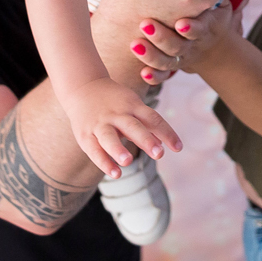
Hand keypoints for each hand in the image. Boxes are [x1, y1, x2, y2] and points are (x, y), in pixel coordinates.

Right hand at [61, 77, 182, 176]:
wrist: (82, 87)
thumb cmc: (114, 101)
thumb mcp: (132, 106)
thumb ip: (147, 125)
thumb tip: (163, 144)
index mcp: (132, 106)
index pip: (152, 118)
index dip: (166, 132)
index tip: (178, 148)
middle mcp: (117, 114)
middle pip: (132, 126)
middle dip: (145, 140)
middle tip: (159, 154)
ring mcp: (100, 124)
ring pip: (109, 137)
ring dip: (118, 149)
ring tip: (128, 161)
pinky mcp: (86, 135)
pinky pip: (94, 150)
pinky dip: (104, 162)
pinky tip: (115, 174)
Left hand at [133, 0, 244, 81]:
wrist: (213, 43)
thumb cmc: (208, 10)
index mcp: (206, 26)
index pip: (200, 28)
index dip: (193, 28)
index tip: (181, 23)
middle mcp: (193, 43)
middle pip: (179, 45)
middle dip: (162, 37)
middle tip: (145, 25)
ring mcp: (181, 56)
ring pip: (168, 60)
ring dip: (151, 55)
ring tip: (135, 44)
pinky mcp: (171, 66)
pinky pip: (163, 75)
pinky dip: (154, 76)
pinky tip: (143, 73)